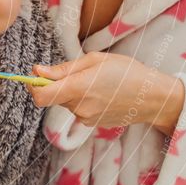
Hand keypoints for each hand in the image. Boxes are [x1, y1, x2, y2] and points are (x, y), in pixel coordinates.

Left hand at [29, 52, 184, 133]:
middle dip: (57, 85)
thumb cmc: (127, 71)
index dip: (32, 87)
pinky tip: (101, 93)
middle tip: (78, 72)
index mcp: (78, 88)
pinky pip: (77, 109)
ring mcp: (85, 118)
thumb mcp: (95, 60)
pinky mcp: (91, 124)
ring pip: (66, 102)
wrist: (153, 97)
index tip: (34, 77)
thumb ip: (63, 69)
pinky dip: (82, 100)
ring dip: (72, 92)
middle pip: (53, 97)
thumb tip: (37, 71)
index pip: (40, 96)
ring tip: (96, 82)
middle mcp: (79, 107)